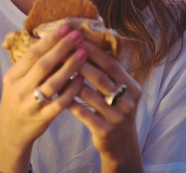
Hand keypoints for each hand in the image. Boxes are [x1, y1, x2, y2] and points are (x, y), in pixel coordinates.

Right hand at [0, 25, 86, 171]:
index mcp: (12, 77)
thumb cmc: (19, 100)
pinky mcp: (41, 119)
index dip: (49, 40)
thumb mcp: (17, 81)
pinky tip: (82, 79)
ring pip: (52, 83)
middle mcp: (19, 90)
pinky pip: (59, 103)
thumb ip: (31, 65)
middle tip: (78, 35)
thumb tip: (53, 40)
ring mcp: (30, 105)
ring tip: (83, 53)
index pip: (32, 54)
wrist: (10, 132)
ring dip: (69, 67)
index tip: (65, 28)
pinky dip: (71, 90)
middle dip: (62, 48)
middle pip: (42, 65)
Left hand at [68, 41, 143, 171]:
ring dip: (69, 80)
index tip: (76, 39)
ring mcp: (117, 117)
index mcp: (132, 87)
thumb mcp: (119, 93)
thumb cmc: (114, 112)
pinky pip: (82, 111)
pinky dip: (68, 100)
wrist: (121, 146)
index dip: (93, 51)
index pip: (111, 64)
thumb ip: (108, 73)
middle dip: (78, 62)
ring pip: (88, 93)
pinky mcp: (105, 130)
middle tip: (61, 51)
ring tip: (53, 70)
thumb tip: (86, 45)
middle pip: (99, 76)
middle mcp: (127, 101)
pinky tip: (56, 93)